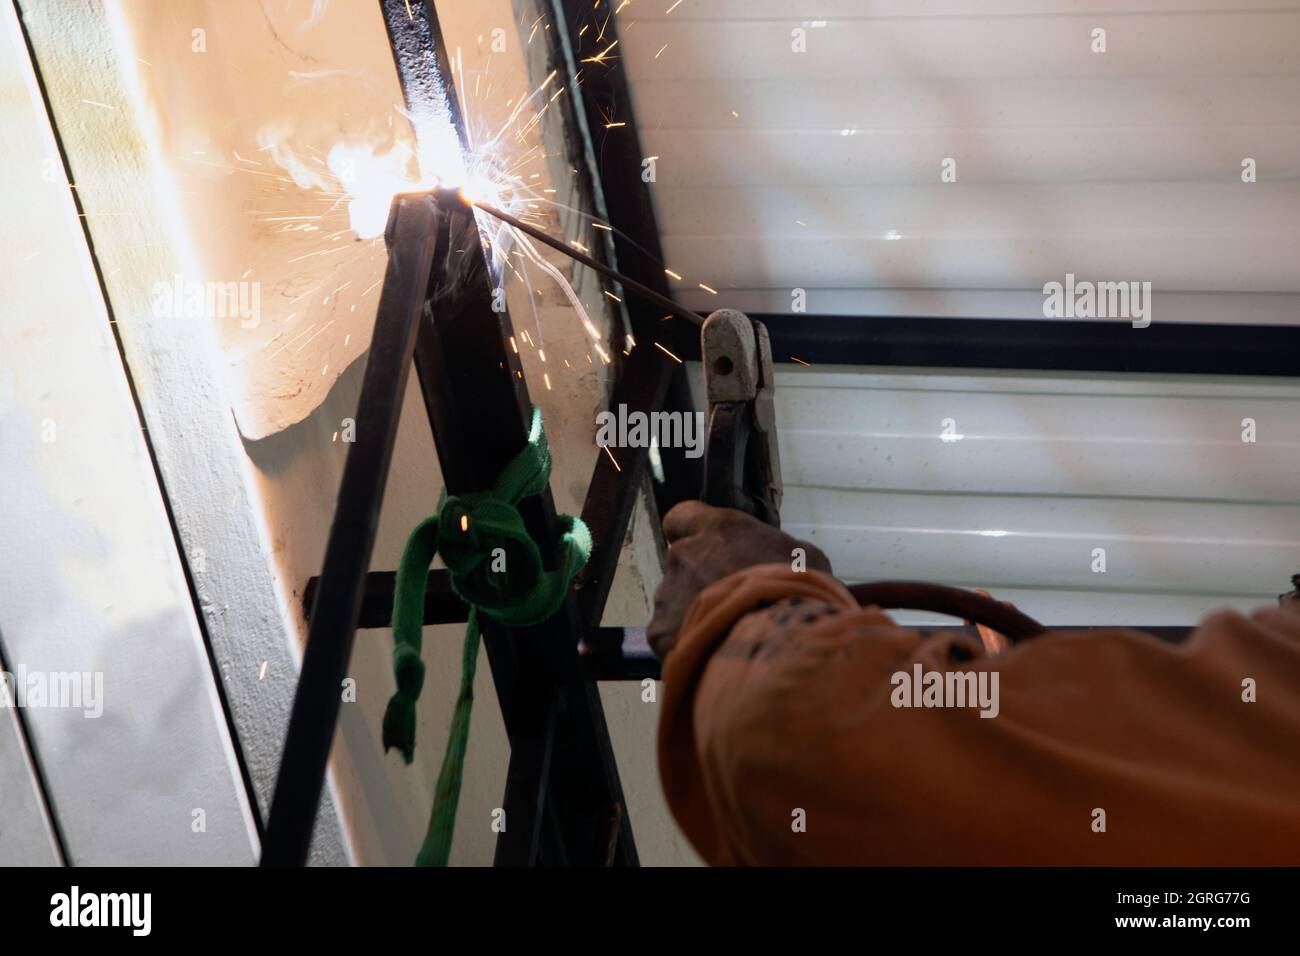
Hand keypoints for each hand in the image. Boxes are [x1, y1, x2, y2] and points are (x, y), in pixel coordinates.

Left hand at [646, 501, 832, 658]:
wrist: (781, 647)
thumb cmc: (800, 597)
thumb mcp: (808, 560)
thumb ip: (783, 551)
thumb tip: (785, 560)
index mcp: (719, 530)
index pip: (681, 517)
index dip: (691, 534)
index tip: (705, 549)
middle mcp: (686, 554)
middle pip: (682, 564)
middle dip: (699, 581)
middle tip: (731, 604)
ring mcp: (669, 594)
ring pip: (674, 601)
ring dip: (693, 613)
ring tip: (726, 634)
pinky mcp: (661, 632)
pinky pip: (670, 636)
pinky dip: (687, 644)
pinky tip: (713, 654)